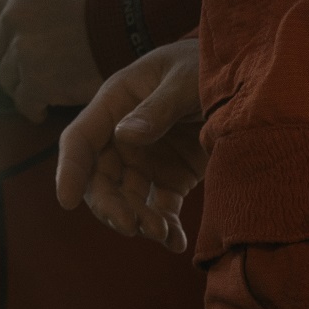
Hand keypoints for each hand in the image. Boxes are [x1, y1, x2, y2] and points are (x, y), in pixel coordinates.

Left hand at [0, 0, 103, 117]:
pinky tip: (44, 109)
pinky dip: (33, 108)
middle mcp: (12, 19)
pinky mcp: (35, 81)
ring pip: (6, 79)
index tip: (8, 49)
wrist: (127, 29)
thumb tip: (12, 32)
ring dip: (21, 87)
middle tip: (23, 76)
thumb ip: (29, 8)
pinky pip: (23, 102)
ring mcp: (22, 51)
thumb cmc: (99, 11)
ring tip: (40, 93)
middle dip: (5, 66)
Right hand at [55, 36, 202, 250]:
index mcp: (115, 103)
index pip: (79, 140)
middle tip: (131, 226)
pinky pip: (160, 208)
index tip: (65, 202)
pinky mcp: (171, 177)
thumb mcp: (184, 80)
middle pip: (101, 179)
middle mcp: (122, 135)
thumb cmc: (205, 65)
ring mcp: (146, 159)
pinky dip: (166, 228)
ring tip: (162, 234)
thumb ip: (158, 108)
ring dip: (140, 221)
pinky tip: (176, 243)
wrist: (243, 74)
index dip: (69, 170)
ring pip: (128, 199)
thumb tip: (124, 136)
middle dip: (111, 206)